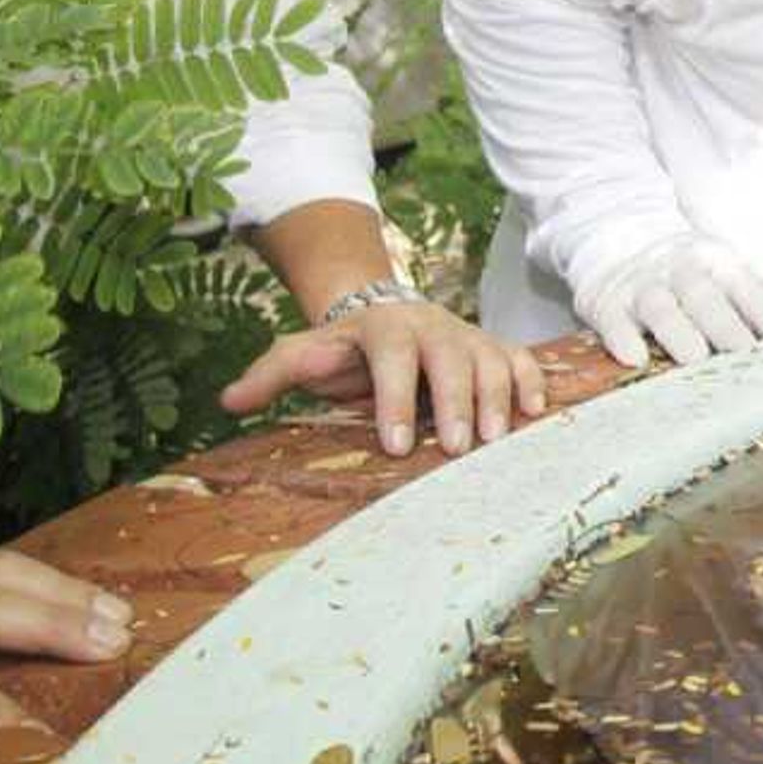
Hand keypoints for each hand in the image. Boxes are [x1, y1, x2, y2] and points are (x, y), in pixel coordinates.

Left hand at [218, 296, 546, 456]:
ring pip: (490, 360)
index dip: (395, 398)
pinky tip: (534, 415)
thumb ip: (271, 375)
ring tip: (493, 442)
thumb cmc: (344, 351)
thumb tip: (228, 402)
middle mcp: (431, 327)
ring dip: (496, 399)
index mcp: (384, 327)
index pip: (392, 357)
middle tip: (454, 449)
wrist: (385, 314)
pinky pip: (521, 360)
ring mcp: (468, 336)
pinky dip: (531, 383)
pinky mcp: (495, 349)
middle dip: (454, 403)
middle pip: (450, 358)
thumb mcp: (304, 354)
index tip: (395, 446)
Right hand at [572, 232, 762, 369]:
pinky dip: (621, 338)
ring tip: (695, 359)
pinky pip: (612, 319)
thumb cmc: (691, 268)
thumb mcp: (737, 266)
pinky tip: (633, 359)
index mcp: (721, 265)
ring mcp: (644, 288)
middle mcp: (684, 273)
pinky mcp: (607, 302)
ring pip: (662, 308)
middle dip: (726, 327)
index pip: (751, 289)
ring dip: (678, 332)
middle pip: (707, 299)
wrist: (619, 237)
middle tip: (747, 358)